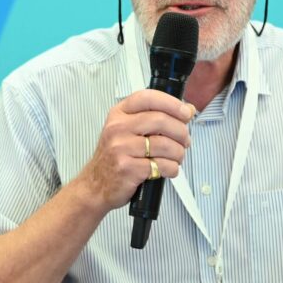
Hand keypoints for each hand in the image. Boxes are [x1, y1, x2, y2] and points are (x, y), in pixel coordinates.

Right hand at [77, 90, 193, 212]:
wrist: (95, 185)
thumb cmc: (114, 156)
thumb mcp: (127, 130)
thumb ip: (155, 118)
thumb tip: (187, 110)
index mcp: (119, 114)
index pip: (148, 98)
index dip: (172, 103)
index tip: (185, 112)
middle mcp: (118, 128)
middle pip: (160, 120)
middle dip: (181, 132)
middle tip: (185, 140)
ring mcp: (121, 148)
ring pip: (164, 144)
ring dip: (179, 152)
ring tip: (177, 157)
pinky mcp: (128, 168)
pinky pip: (161, 165)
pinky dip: (172, 168)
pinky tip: (169, 169)